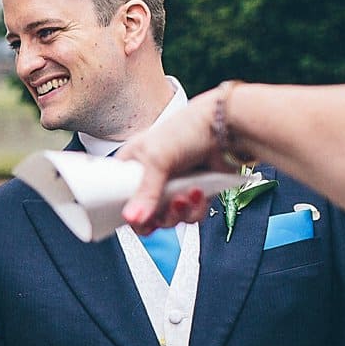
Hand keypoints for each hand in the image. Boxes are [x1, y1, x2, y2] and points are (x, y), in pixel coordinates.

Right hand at [117, 93, 221, 232]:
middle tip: (167, 206)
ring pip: (169, 218)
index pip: (118, 197)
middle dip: (160, 215)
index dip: (126, 211)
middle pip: (145, 214)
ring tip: (186, 196)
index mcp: (133, 165)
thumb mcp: (157, 158)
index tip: (135, 217)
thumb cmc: (187, 128)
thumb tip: (132, 218)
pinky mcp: (193, 194)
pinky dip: (195, 209)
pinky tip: (199, 193)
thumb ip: (144, 192)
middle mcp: (151, 177)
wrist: (227, 127)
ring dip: (179, 212)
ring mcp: (173, 187)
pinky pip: (189, 216)